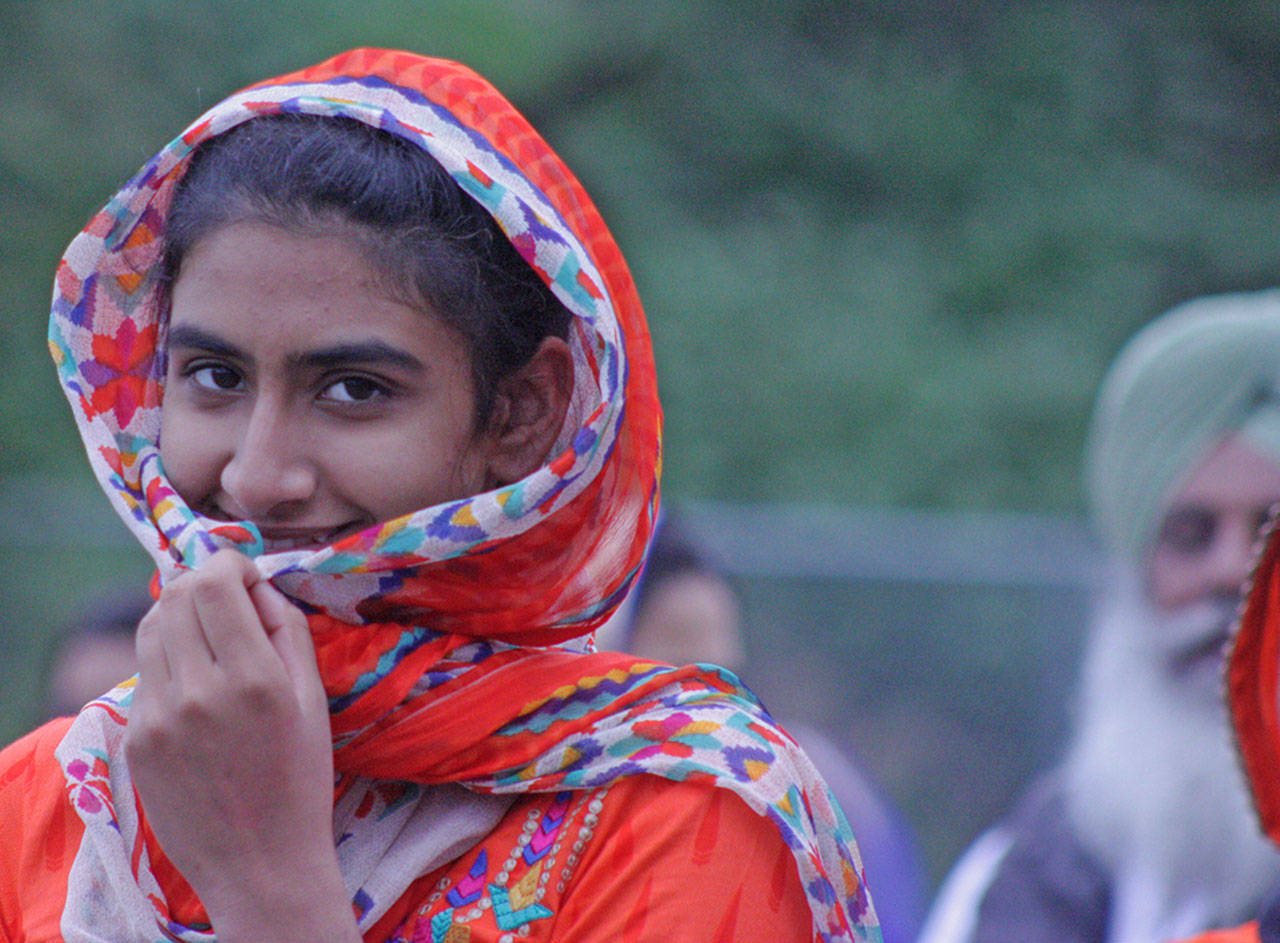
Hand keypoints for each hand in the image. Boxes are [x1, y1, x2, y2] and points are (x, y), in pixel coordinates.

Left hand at [125, 549, 359, 942]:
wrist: (260, 862)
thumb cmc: (301, 778)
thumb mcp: (314, 699)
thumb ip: (287, 631)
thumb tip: (257, 585)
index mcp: (254, 678)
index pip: (214, 581)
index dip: (230, 563)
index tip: (248, 578)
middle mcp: (199, 691)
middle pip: (176, 594)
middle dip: (204, 582)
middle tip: (229, 601)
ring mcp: (159, 716)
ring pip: (151, 627)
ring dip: (179, 614)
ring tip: (208, 635)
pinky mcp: (136, 738)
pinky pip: (145, 672)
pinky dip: (168, 658)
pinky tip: (195, 682)